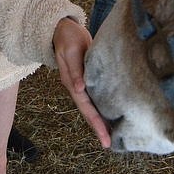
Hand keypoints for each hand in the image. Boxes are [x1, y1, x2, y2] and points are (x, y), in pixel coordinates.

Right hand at [53, 18, 110, 147]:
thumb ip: (74, 70)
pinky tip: (108, 112)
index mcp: (72, 82)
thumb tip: (78, 89)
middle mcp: (76, 87)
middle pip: (88, 111)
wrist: (63, 29)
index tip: (105, 138)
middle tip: (108, 144)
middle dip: (98, 127)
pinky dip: (100, 106)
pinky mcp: (86, 77)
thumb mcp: (70, 52)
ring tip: (110, 134)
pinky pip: (93, 96)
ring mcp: (80, 83)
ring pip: (90, 106)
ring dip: (99, 120)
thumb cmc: (68, 39)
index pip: (86, 107)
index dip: (96, 123)